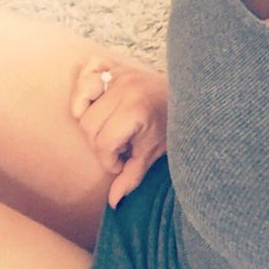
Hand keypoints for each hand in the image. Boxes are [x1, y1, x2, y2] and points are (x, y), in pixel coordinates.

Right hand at [70, 53, 168, 209]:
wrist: (186, 95)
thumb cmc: (169, 125)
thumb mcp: (153, 153)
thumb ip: (132, 176)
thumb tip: (113, 203)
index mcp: (135, 110)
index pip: (103, 143)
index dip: (109, 160)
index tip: (121, 162)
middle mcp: (124, 89)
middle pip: (89, 127)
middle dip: (100, 144)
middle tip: (118, 146)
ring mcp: (117, 74)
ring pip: (82, 107)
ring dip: (91, 122)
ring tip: (110, 128)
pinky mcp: (112, 65)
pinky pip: (85, 74)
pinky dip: (83, 89)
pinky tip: (96, 103)